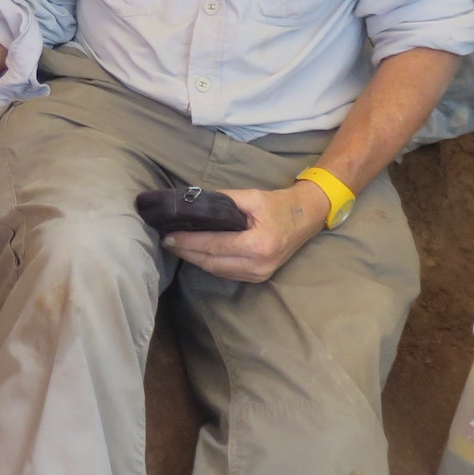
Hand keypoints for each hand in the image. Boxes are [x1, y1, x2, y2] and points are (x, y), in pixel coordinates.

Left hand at [165, 181, 327, 283]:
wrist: (306, 217)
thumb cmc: (279, 205)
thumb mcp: (252, 197)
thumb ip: (223, 200)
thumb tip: (194, 203)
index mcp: (258, 245)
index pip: (214, 245)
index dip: (189, 242)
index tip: (168, 236)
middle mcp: (258, 265)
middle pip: (212, 262)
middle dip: (187, 252)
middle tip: (167, 241)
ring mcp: (259, 275)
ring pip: (217, 271)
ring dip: (195, 259)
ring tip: (177, 246)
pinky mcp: (258, 278)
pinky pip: (226, 273)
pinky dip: (209, 263)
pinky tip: (196, 253)